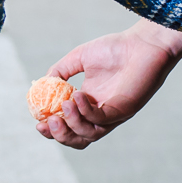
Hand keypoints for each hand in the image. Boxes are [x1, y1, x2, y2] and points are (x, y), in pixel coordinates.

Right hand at [34, 19, 181, 148]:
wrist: (143, 43)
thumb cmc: (115, 48)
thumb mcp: (80, 58)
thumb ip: (61, 70)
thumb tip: (43, 83)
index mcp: (88, 103)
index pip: (68, 125)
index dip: (52, 129)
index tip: (38, 121)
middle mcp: (100, 113)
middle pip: (78, 139)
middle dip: (60, 135)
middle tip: (46, 123)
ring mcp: (112, 114)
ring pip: (90, 135)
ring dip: (72, 125)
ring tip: (63, 106)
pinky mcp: (124, 110)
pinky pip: (101, 119)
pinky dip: (86, 111)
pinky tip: (77, 95)